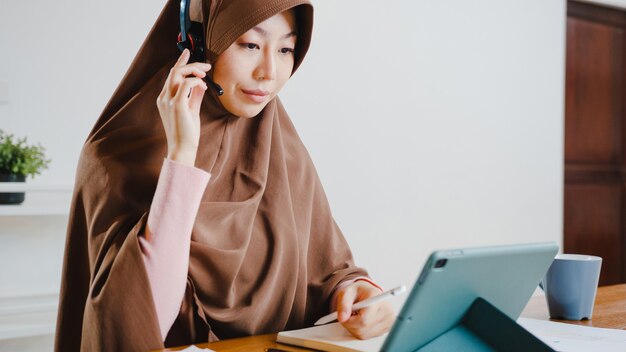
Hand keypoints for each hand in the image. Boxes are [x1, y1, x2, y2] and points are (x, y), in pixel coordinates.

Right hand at [156, 49, 210, 165]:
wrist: (182, 148)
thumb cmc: (187, 132)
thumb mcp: (192, 110)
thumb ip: (195, 96)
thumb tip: (201, 84)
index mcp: (165, 98)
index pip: (171, 75)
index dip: (180, 62)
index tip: (188, 52)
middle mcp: (164, 97)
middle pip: (174, 71)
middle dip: (191, 64)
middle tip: (206, 65)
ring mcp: (168, 101)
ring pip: (178, 74)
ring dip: (193, 70)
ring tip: (205, 74)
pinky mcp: (177, 105)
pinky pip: (186, 84)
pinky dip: (196, 82)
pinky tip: (204, 86)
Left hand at [334, 280, 395, 339]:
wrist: (370, 293)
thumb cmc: (359, 292)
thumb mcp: (347, 292)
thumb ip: (343, 304)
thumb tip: (342, 318)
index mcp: (376, 299)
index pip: (363, 320)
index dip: (350, 321)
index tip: (345, 315)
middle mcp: (386, 310)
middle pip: (362, 329)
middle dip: (351, 324)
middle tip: (350, 314)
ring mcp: (388, 321)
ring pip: (364, 335)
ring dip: (355, 328)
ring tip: (356, 316)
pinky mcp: (387, 328)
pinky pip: (368, 336)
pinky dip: (361, 330)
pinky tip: (363, 320)